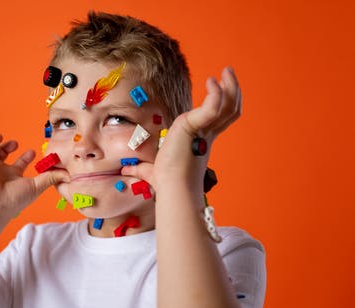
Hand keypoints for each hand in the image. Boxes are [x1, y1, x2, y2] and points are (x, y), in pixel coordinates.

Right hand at [0, 131, 68, 219]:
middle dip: (8, 146)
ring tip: (0, 137)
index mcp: (11, 176)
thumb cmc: (13, 200)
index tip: (33, 152)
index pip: (17, 164)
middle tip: (15, 144)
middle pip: (1, 155)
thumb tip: (69, 175)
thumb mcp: (36, 186)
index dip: (25, 157)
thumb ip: (51, 178)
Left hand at [122, 67, 241, 191]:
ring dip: (230, 86)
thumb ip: (141, 168)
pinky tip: (210, 81)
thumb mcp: (152, 171)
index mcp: (200, 141)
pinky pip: (213, 106)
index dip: (223, 103)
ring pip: (229, 106)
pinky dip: (215, 94)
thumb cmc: (165, 181)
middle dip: (232, 90)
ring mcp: (204, 131)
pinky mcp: (196, 127)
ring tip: (226, 70)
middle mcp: (207, 135)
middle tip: (228, 72)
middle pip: (230, 110)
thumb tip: (125, 170)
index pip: (219, 120)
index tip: (218, 86)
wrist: (172, 187)